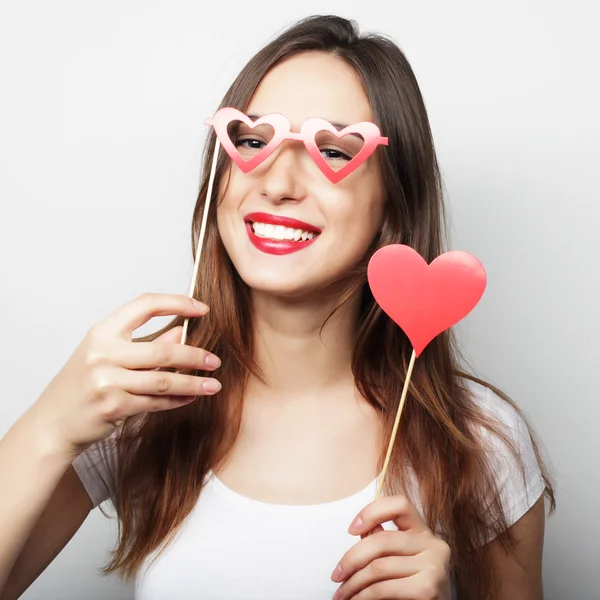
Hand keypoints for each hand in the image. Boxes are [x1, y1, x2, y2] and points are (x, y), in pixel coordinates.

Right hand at [28, 293, 220, 456]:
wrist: (52, 423)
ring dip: (193, 383)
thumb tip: (182, 332)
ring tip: (213, 385)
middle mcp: (103, 353)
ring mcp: (107, 380)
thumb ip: (145, 343)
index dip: (177, 303)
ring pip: (163, 379)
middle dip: (195, 355)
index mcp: (102, 332)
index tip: (202, 308)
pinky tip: (191, 398)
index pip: (145, 305)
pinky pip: (156, 401)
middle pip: (162, 349)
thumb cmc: (81, 385)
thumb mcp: (107, 356)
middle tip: (215, 361)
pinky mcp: (114, 406)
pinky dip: (177, 400)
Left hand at [331, 495, 451, 599]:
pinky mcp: (427, 588)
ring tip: (342, 593)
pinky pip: (383, 588)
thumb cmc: (411, 590)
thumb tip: (360, 532)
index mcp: (424, 532)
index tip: (351, 529)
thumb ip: (383, 543)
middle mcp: (433, 544)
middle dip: (351, 559)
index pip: (399, 504)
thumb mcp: (398, 560)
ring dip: (353, 583)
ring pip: (378, 566)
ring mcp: (433, 565)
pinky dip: (363, 596)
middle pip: (381, 540)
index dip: (372, 512)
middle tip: (336, 575)